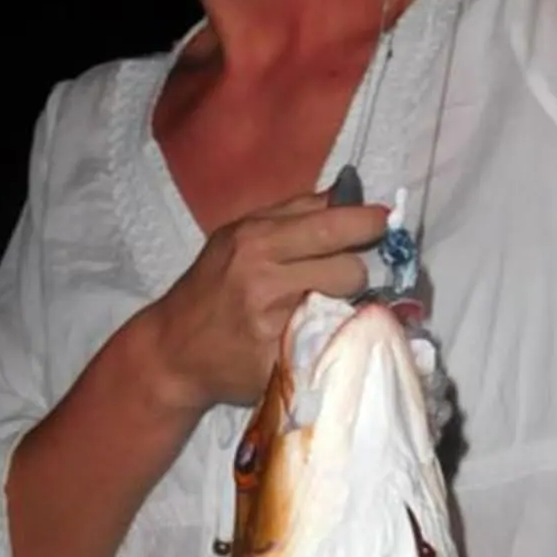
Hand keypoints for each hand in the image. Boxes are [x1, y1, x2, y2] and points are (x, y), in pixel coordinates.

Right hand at [146, 194, 387, 413]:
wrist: (173, 350)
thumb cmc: (210, 286)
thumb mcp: (237, 235)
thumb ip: (291, 213)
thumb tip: (346, 194)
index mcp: (256, 240)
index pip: (331, 225)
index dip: (368, 223)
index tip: (382, 222)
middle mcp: (265, 279)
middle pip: (350, 268)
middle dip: (354, 271)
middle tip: (338, 277)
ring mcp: (274, 324)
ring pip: (347, 305)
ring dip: (346, 304)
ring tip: (323, 305)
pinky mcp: (281, 362)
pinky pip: (332, 341)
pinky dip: (330, 335)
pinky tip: (313, 334)